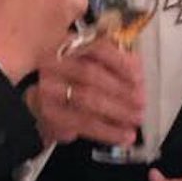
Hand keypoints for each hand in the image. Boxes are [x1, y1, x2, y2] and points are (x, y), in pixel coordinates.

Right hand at [25, 38, 142, 147]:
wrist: (41, 105)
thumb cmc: (70, 83)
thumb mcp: (90, 65)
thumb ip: (113, 64)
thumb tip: (136, 70)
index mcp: (68, 45)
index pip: (95, 47)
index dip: (120, 62)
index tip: (139, 76)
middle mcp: (53, 63)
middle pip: (90, 74)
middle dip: (121, 90)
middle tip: (141, 101)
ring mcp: (47, 89)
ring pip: (86, 99)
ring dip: (117, 111)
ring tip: (135, 119)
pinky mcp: (48, 113)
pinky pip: (82, 123)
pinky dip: (107, 131)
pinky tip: (122, 135)